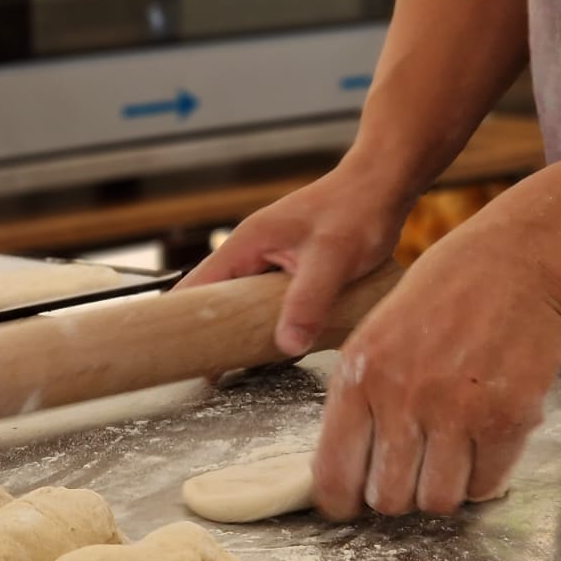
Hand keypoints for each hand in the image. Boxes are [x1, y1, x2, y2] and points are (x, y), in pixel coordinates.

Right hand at [178, 160, 415, 355]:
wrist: (383, 186)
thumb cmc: (357, 210)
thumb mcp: (332, 259)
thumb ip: (308, 300)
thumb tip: (287, 344)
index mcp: (246, 243)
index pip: (197, 285)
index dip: (183, 319)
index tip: (177, 355)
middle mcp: (251, 251)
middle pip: (215, 298)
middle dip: (210, 334)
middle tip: (207, 374)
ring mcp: (269, 259)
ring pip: (242, 302)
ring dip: (240, 331)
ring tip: (235, 371)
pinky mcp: (289, 268)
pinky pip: (266, 301)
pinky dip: (267, 323)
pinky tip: (278, 347)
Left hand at [311, 205, 560, 518]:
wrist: (516, 261)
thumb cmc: (441, 295)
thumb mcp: (374, 335)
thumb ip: (357, 398)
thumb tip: (346, 467)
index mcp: (358, 376)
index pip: (333, 474)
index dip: (341, 503)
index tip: (351, 506)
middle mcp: (401, 397)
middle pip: (387, 499)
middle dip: (397, 496)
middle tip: (410, 475)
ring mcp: (456, 410)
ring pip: (438, 500)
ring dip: (442, 490)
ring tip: (448, 460)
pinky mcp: (507, 418)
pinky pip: (487, 484)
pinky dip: (484, 479)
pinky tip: (483, 449)